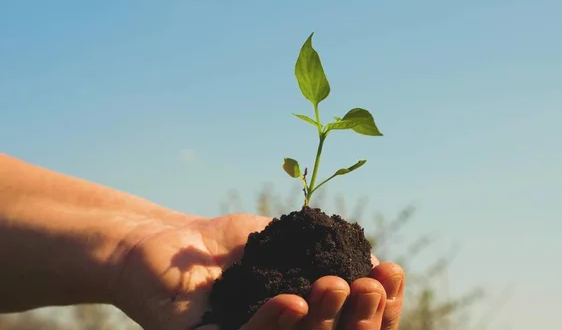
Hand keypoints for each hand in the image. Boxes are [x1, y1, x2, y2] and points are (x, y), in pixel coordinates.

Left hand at [114, 213, 403, 329]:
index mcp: (307, 319)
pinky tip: (293, 299)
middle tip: (370, 285)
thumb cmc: (227, 244)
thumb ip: (325, 252)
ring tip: (335, 284)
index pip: (354, 324)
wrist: (169, 244)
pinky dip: (274, 323)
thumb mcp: (284, 240)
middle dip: (362, 318)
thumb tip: (375, 264)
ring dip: (326, 320)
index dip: (381, 307)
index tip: (391, 274)